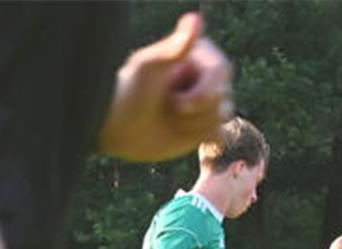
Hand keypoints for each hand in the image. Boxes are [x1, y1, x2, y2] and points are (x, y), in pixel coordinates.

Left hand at [98, 12, 233, 161]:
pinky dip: (202, 137)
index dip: (204, 91)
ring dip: (193, 125)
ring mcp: (206, 101)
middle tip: (167, 106)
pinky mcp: (204, 125)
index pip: (221, 71)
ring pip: (222, 117)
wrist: (118, 127)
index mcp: (197, 55)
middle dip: (194, 110)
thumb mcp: (150, 68)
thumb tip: (195, 18)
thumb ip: (175, 48)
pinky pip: (220, 134)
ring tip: (168, 118)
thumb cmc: (130, 92)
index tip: (177, 101)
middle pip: (223, 97)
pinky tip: (181, 133)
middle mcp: (204, 76)